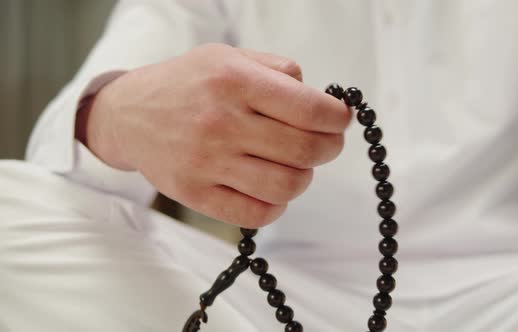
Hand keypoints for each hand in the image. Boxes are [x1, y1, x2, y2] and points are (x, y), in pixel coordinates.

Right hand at [79, 43, 350, 227]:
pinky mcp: (195, 194)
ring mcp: (206, 162)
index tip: (341, 120)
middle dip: (329, 149)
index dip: (338, 119)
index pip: (310, 109)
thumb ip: (277, 69)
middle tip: (326, 144)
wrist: (128, 115)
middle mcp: (221, 122)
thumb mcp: (227, 57)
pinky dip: (276, 206)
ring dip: (304, 178)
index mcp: (234, 81)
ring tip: (296, 166)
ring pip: (286, 186)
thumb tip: (320, 99)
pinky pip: (255, 215)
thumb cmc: (187, 85)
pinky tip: (272, 190)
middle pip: (305, 151)